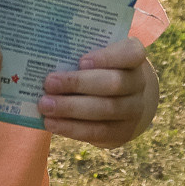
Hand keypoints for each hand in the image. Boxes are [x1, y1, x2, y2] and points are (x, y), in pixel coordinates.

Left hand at [39, 37, 157, 147]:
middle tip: (49, 83)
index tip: (81, 61)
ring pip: (105, 109)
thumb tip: (45, 60)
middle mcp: (139, 83)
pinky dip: (72, 128)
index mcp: (133, 57)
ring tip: (45, 105)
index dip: (107, 57)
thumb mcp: (97, 57)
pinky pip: (97, 131)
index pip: (131, 53)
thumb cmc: (100, 70)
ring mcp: (134, 109)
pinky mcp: (122, 132)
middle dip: (78, 83)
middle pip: (113, 83)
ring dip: (71, 108)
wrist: (123, 100)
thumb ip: (78, 54)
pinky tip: (52, 123)